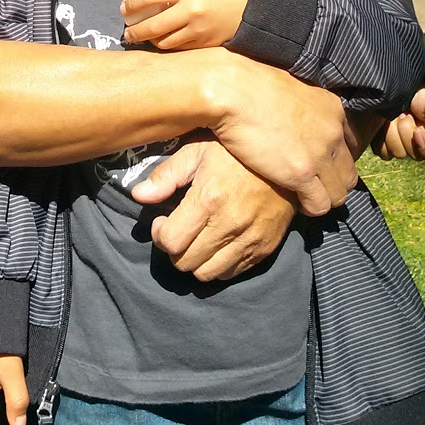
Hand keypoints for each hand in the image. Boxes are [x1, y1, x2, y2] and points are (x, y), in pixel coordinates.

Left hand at [122, 0, 250, 50]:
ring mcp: (198, 30)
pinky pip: (178, 48)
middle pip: (153, 25)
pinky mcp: (205, 45)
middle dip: (135, 30)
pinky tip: (162, 41)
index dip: (133, 3)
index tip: (124, 8)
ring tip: (144, 37)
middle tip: (127, 32)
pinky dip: (167, 46)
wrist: (252, 6)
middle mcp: (192, 9)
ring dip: (150, 40)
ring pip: (164, 41)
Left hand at [130, 138, 296, 280]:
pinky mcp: (264, 249)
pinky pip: (231, 273)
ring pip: (206, 274)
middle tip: (178, 230)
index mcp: (209, 199)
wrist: (285, 160)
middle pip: (185, 262)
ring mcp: (249, 240)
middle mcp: (229, 224)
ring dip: (195, 260)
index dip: (159, 234)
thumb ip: (167, 175)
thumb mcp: (198, 151)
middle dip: (174, 249)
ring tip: (196, 239)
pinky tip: (217, 243)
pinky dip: (218, 264)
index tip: (163, 221)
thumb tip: (139, 195)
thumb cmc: (235, 153)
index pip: (170, 241)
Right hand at [210, 58, 358, 216]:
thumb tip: (299, 117)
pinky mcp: (301, 173)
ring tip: (304, 196)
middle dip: (332, 182)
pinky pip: (320, 204)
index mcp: (332, 108)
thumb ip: (305, 106)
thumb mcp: (291, 87)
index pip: (353, 144)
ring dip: (323, 198)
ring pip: (339, 194)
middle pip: (349, 173)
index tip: (321, 163)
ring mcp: (320, 153)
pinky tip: (296, 201)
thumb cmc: (251, 84)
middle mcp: (333, 131)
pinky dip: (310, 207)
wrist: (233, 89)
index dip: (336, 158)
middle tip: (312, 184)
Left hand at [372, 84, 424, 166]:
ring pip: (397, 153)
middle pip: (414, 155)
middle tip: (404, 114)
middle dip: (407, 132)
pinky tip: (382, 122)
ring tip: (393, 114)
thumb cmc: (418, 91)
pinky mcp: (382, 141)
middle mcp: (416, 143)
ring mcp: (398, 142)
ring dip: (393, 132)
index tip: (418, 132)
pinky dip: (382, 137)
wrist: (393, 78)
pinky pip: (383, 151)